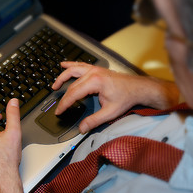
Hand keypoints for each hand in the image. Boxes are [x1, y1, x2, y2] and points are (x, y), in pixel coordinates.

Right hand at [52, 62, 179, 132]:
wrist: (137, 88)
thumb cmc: (126, 97)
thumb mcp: (110, 112)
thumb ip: (94, 120)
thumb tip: (82, 128)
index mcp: (95, 82)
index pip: (73, 93)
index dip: (64, 104)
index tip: (59, 111)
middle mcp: (93, 73)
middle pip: (72, 85)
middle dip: (64, 97)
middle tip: (59, 107)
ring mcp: (95, 69)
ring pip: (73, 71)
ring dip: (62, 77)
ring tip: (55, 85)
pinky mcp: (97, 69)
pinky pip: (80, 65)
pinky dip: (71, 65)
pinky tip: (64, 64)